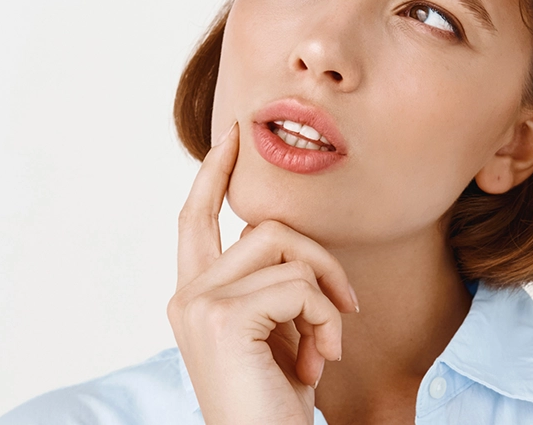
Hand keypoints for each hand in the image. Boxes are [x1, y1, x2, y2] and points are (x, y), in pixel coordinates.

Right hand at [167, 121, 359, 423]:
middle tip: (345, 312)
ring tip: (325, 349)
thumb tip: (296, 247)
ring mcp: (199, 305)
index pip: (196, 218)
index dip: (214, 173)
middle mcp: (186, 297)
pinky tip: (318, 363)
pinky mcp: (224, 318)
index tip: (234, 135)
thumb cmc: (275, 406)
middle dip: (322, 261)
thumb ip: (274, 288)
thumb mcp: (277, 336)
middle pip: (267, 227)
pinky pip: (300, 286)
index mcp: (193, 297)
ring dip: (326, 298)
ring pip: (287, 248)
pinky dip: (325, 321)